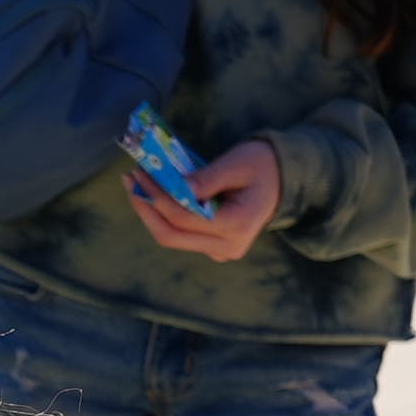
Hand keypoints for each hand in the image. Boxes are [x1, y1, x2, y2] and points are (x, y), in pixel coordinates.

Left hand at [127, 137, 283, 262]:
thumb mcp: (237, 163)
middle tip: (129, 181)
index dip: (156, 196)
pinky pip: (180, 236)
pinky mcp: (213, 248)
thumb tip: (174, 188)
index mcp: (237, 225)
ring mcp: (220, 251)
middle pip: (171, 236)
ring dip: (150, 213)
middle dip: (145, 208)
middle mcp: (227, 246)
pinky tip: (153, 196)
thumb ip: (206, 179)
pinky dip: (163, 217)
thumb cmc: (263, 165)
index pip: (183, 217)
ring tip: (137, 185)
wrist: (286, 180)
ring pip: (172, 238)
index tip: (139, 172)